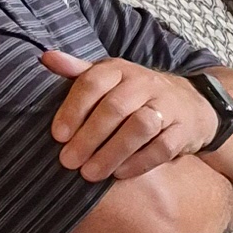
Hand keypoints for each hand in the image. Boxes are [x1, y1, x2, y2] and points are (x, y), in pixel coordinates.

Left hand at [39, 48, 211, 184]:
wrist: (188, 103)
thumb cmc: (135, 94)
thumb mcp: (108, 78)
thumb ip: (77, 71)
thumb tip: (45, 58)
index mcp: (120, 70)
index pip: (93, 83)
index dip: (73, 109)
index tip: (58, 136)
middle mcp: (145, 84)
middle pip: (115, 108)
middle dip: (89, 137)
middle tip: (68, 161)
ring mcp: (167, 106)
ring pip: (140, 127)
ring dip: (113, 152)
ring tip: (91, 174)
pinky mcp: (183, 129)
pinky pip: (163, 147)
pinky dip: (140, 162)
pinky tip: (119, 174)